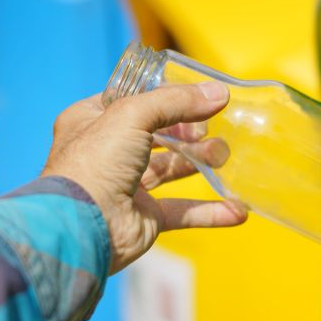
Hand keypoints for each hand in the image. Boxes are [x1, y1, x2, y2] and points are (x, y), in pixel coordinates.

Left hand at [42, 82, 247, 273]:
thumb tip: (219, 93)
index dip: (163, 96)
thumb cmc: (96, 162)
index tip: (196, 94)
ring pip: (172, 169)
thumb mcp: (133, 115)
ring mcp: (127, 186)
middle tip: (212, 127)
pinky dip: (211, 212)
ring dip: (201, 162)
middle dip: (189, 131)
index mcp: (92, 120)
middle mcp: (108, 152)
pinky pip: (183, 211)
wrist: (83, 227)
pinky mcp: (145, 217)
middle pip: (158, 134)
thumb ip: (176, 101)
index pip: (132, 100)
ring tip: (225, 156)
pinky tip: (238, 210)